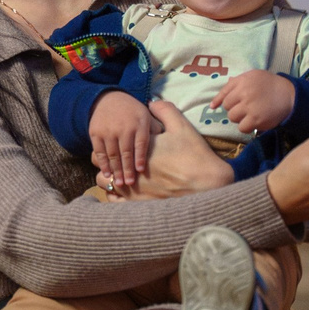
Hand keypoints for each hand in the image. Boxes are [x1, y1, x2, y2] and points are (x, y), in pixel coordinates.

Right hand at [88, 92, 157, 191]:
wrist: (109, 99)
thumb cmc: (132, 113)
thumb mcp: (147, 116)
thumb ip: (155, 130)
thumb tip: (166, 144)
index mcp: (138, 124)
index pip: (140, 143)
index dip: (140, 158)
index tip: (140, 171)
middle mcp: (123, 127)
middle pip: (125, 152)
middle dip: (127, 169)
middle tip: (130, 184)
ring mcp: (108, 131)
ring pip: (112, 154)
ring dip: (115, 170)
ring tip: (119, 183)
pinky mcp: (95, 133)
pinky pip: (99, 151)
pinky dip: (103, 164)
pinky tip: (107, 174)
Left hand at [111, 99, 237, 199]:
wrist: (207, 185)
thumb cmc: (194, 155)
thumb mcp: (181, 126)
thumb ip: (164, 110)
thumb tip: (150, 103)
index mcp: (135, 148)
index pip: (109, 143)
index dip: (113, 142)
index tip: (121, 143)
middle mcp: (128, 168)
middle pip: (101, 162)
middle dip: (108, 159)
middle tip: (120, 159)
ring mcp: (131, 189)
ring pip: (103, 182)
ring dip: (108, 177)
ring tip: (121, 175)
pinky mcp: (137, 205)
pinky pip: (113, 201)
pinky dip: (114, 195)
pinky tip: (124, 191)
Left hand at [211, 70, 295, 134]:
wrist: (289, 95)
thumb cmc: (270, 84)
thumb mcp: (253, 76)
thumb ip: (237, 82)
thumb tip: (223, 88)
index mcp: (242, 81)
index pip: (224, 93)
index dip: (220, 101)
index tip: (214, 107)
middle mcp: (244, 93)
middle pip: (227, 107)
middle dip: (234, 108)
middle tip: (245, 107)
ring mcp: (250, 107)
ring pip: (232, 117)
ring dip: (239, 118)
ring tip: (250, 114)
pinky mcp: (256, 119)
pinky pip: (242, 127)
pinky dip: (246, 126)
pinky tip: (254, 121)